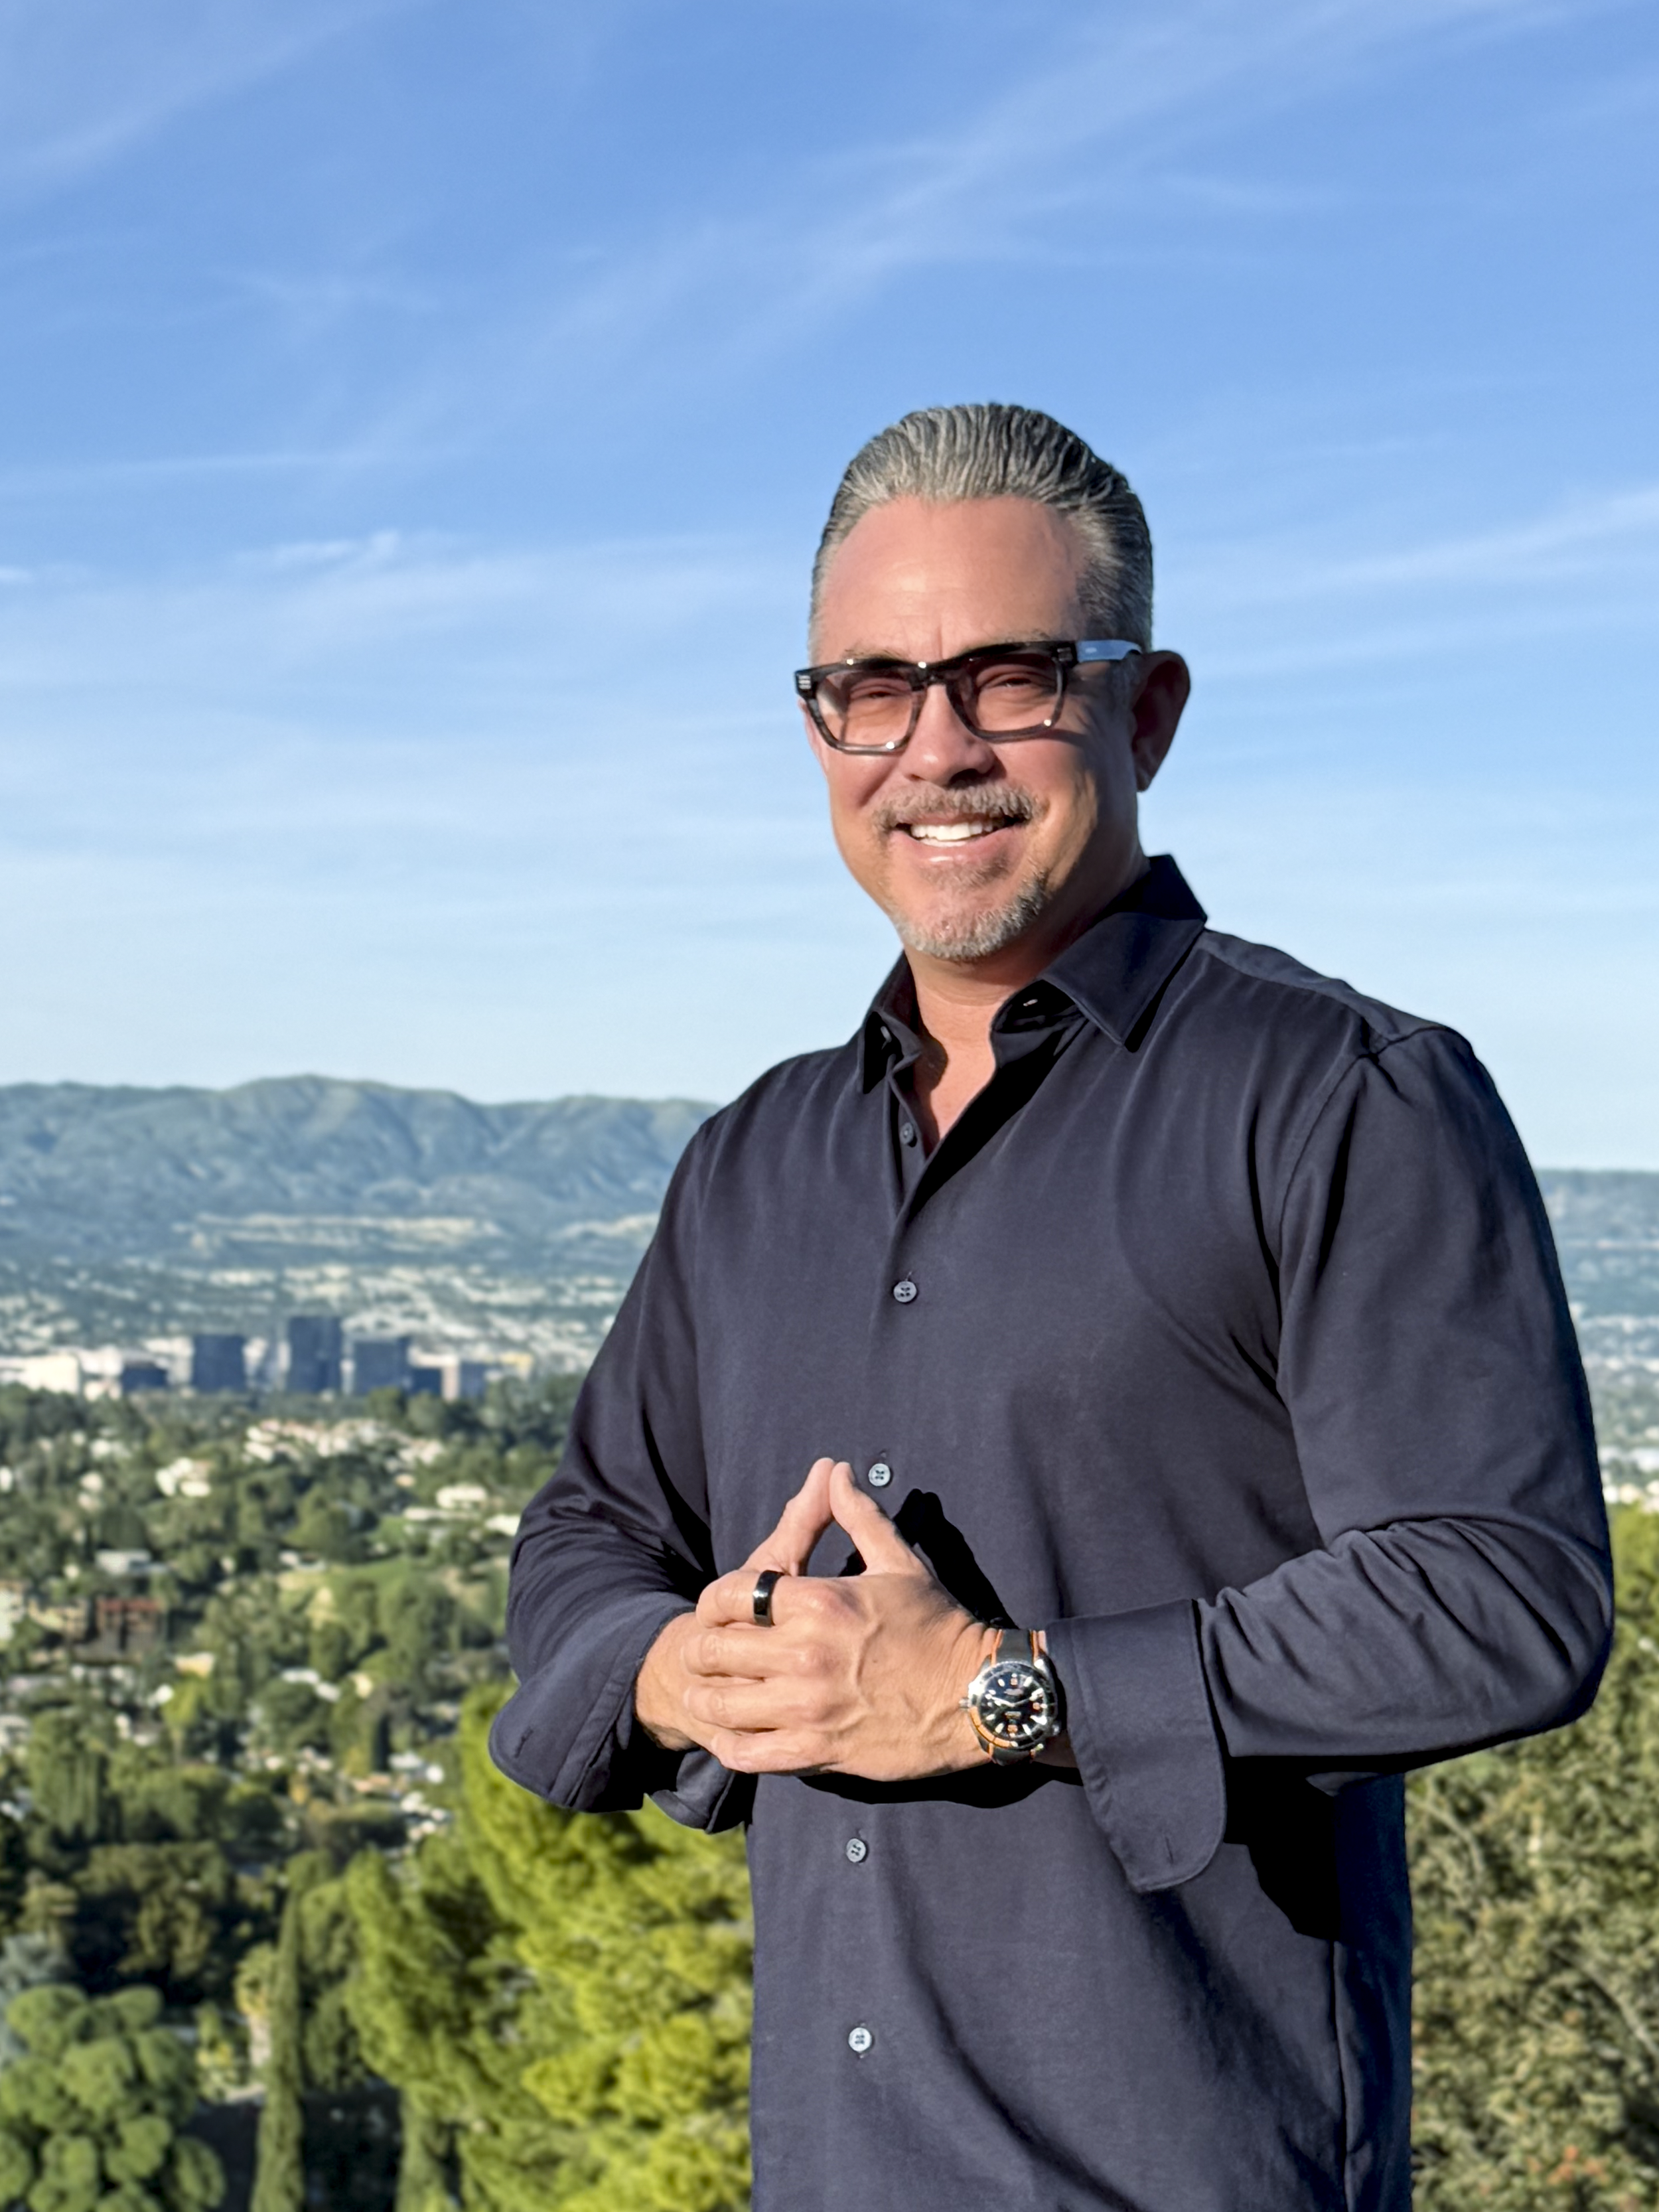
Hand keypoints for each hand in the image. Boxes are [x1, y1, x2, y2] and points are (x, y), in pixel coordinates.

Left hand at [663, 1458, 995, 1779]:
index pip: (729, 1594)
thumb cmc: (937, 1625)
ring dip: (706, 1697)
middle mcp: (805, 1655)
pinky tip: (732, 1735)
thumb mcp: (898, 1562)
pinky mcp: (818, 1752)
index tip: (720, 1608)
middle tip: (708, 1651)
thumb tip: (834, 1471)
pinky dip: (729, 1746)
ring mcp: (808, 1708)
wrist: (976, 1696)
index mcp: (819, 1602)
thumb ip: (857, 1514)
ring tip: (709, 1692)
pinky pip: (748, 1755)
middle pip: (715, 1650)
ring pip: (721, 1705)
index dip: (713, 1601)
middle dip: (702, 1648)